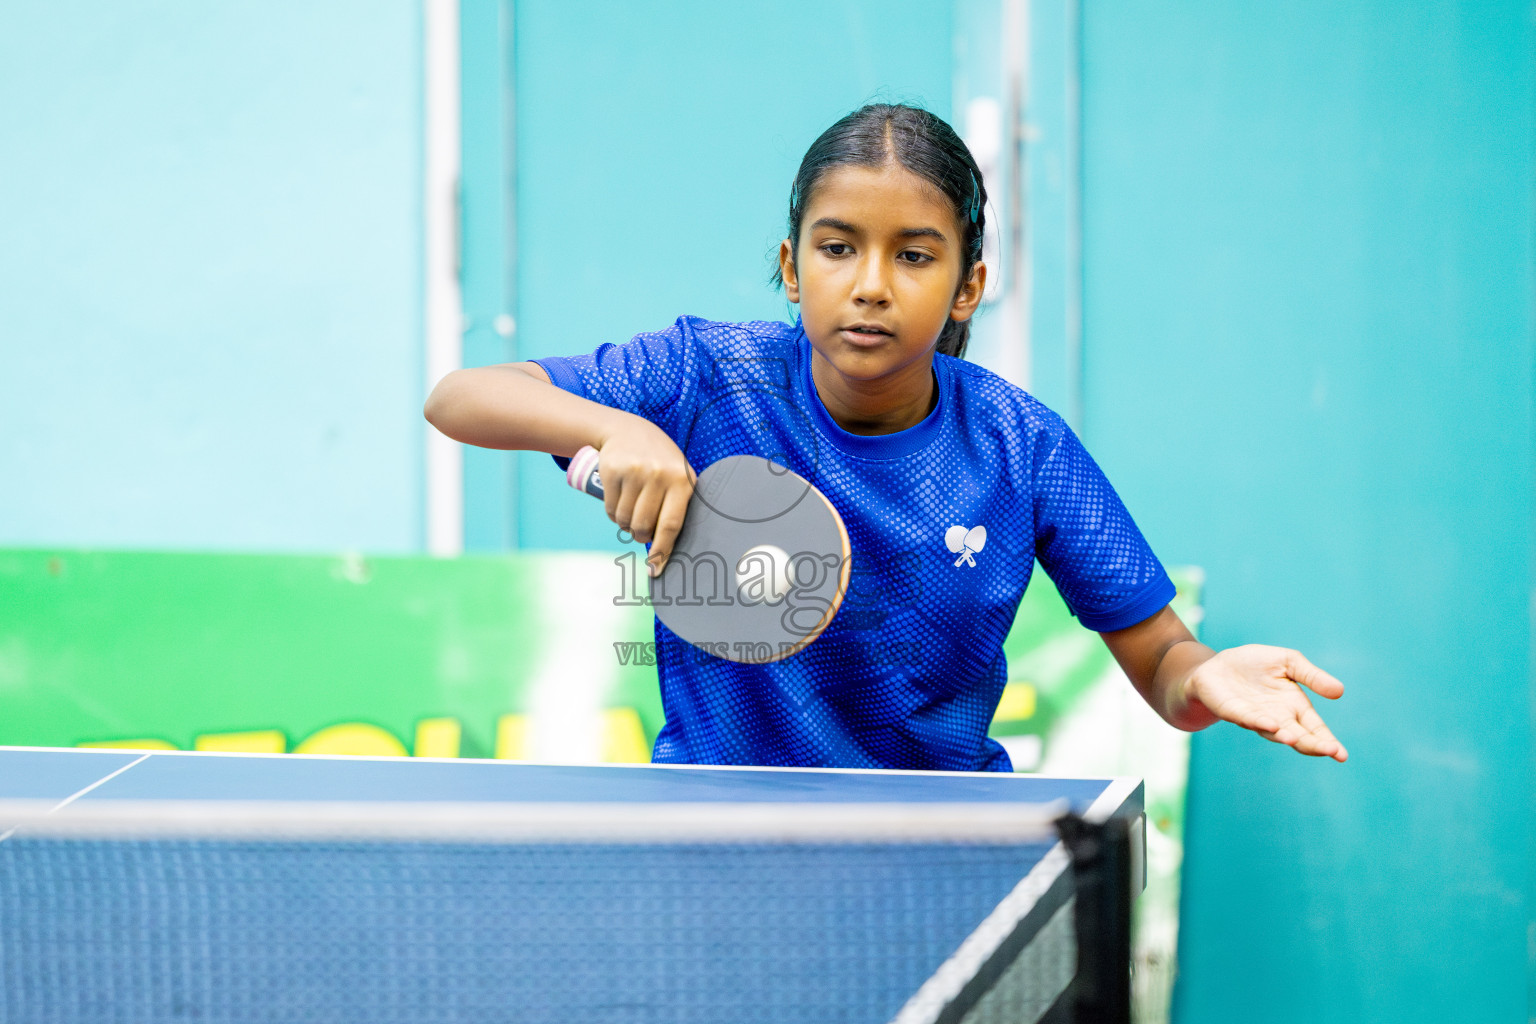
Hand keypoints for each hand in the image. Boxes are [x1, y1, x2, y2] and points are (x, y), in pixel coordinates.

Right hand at [594, 417, 695, 575]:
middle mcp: (659, 474)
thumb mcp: (677, 475)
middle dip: (640, 536)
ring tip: (630, 515)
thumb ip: (679, 505)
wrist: (629, 430)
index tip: (655, 569)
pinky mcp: (612, 470)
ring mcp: (634, 472)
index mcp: (682, 480)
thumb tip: (672, 549)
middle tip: (641, 532)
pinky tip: (619, 505)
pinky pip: (610, 509)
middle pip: (644, 525)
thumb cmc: (659, 461)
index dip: (662, 551)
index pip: (671, 524)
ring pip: (624, 520)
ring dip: (625, 526)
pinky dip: (613, 515)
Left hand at [1184, 645, 1347, 760]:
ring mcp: (1255, 717)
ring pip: (1273, 731)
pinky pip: (1247, 718)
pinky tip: (1271, 725)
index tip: (1341, 755)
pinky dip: (1259, 722)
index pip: (1315, 729)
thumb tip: (1340, 691)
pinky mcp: (1232, 711)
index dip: (1328, 741)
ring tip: (1297, 739)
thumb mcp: (1289, 661)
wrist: (1219, 664)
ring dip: (1285, 735)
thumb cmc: (1256, 664)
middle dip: (1314, 744)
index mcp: (1294, 707)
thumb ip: (1312, 676)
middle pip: (1299, 736)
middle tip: (1331, 752)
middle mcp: (1277, 717)